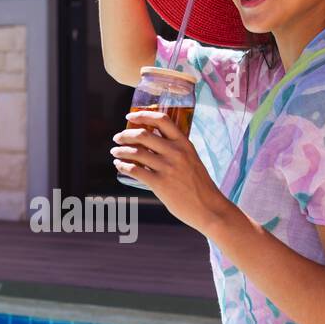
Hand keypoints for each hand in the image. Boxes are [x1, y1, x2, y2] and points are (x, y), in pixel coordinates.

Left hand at [111, 110, 233, 233]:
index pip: (162, 120)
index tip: (131, 116)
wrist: (209, 208)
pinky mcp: (159, 183)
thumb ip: (176, 151)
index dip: (143, 115)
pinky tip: (119, 166)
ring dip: (121, 150)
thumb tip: (153, 146)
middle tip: (118, 138)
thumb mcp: (192, 160)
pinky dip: (123, 166)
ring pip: (136, 152)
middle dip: (126, 134)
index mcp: (184, 144)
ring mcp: (167, 168)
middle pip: (143, 134)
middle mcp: (175, 152)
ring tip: (115, 152)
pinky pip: (134, 170)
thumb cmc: (200, 186)